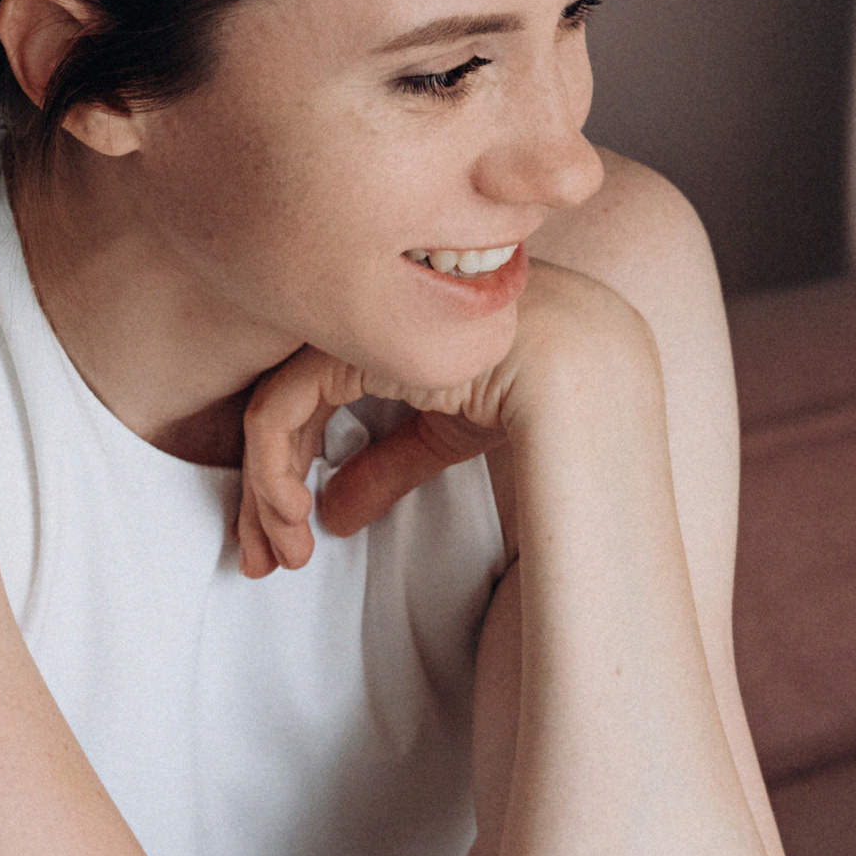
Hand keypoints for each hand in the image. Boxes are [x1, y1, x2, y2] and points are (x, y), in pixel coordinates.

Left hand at [235, 261, 650, 575]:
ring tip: (274, 553)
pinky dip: (274, 465)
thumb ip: (390, 462)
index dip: (294, 460)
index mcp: (409, 310)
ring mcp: (372, 310)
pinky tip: (292, 517)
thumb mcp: (455, 438)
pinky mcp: (360, 338)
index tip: (286, 536)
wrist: (599, 414)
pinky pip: (286, 399)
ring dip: (265, 487)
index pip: (325, 376)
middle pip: (295, 388)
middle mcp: (386, 297)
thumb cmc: (558, 425)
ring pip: (279, 397)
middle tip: (256, 558)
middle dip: (266, 484)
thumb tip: (329, 512)